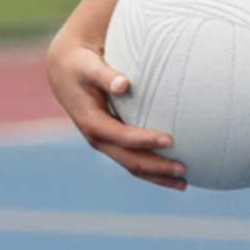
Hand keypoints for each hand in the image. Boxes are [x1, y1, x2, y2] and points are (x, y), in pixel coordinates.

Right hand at [46, 36, 186, 188]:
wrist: (65, 72)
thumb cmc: (81, 66)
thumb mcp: (89, 67)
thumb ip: (106, 76)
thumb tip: (124, 84)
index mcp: (92, 123)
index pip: (122, 137)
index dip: (145, 140)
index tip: (170, 140)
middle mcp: (99, 139)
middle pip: (130, 160)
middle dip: (157, 168)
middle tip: (184, 169)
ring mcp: (106, 143)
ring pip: (133, 166)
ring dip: (158, 176)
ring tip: (184, 183)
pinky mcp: (114, 142)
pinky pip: (134, 160)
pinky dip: (153, 170)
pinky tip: (172, 174)